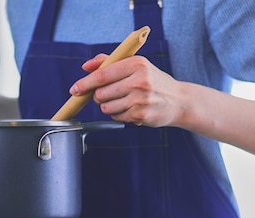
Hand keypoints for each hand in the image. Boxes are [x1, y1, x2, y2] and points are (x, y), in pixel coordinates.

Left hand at [69, 54, 183, 126]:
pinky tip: (131, 108)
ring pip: (106, 107)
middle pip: (100, 94)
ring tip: (123, 100)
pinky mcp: (140, 115)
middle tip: (109, 93)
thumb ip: (109, 62)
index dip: (85, 83)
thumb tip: (86, 66)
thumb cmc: (154, 81)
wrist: (179, 100)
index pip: (102, 75)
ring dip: (108, 106)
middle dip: (99, 96)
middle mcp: (139, 81)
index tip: (75, 88)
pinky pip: (116, 117)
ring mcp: (140, 100)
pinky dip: (118, 114)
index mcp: (137, 64)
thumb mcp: (136, 64)